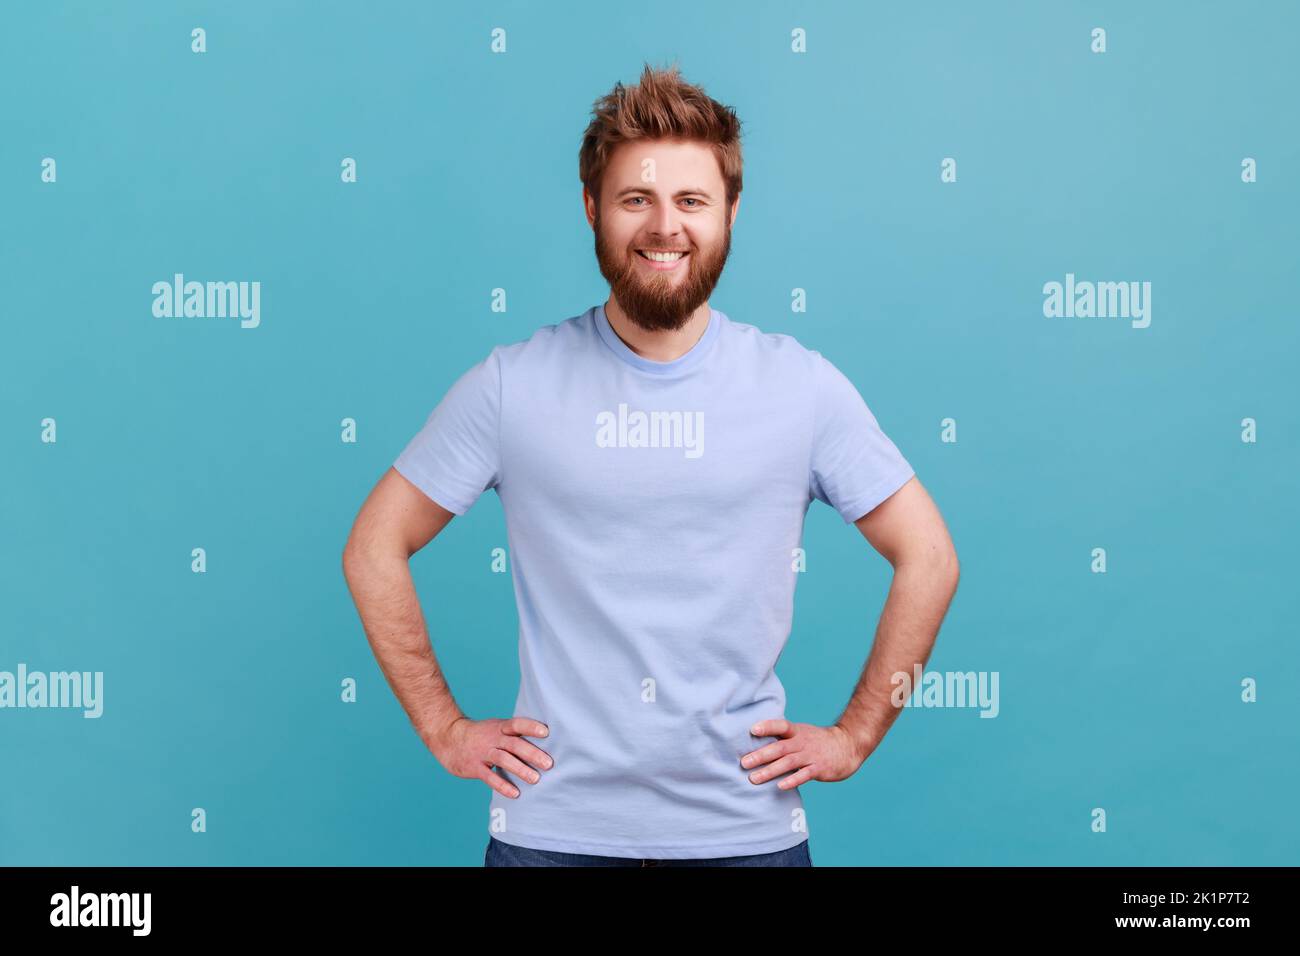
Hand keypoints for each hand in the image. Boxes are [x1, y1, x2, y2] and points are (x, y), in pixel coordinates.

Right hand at [425, 716, 551, 798]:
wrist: (448, 737)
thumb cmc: (480, 735)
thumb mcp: (496, 728)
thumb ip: (514, 734)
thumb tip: (542, 742)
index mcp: (500, 727)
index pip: (517, 724)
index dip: (531, 727)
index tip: (546, 732)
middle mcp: (493, 738)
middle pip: (514, 744)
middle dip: (532, 753)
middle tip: (548, 763)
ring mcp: (483, 753)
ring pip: (503, 759)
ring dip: (520, 769)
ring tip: (536, 779)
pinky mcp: (474, 767)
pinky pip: (489, 777)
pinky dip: (503, 785)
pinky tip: (515, 793)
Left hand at [740, 719, 869, 788]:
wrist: (848, 745)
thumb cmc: (817, 741)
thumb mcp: (801, 733)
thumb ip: (782, 738)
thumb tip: (755, 743)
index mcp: (797, 731)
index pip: (781, 726)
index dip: (767, 727)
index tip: (752, 730)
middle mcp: (803, 742)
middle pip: (780, 747)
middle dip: (760, 755)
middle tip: (743, 762)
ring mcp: (811, 755)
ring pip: (788, 762)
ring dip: (770, 771)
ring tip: (754, 778)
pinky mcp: (819, 769)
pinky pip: (804, 775)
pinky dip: (792, 780)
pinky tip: (780, 786)